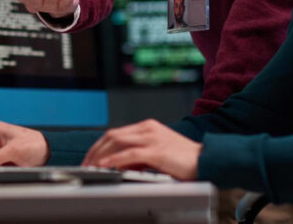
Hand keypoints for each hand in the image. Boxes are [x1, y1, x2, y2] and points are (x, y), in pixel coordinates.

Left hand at [81, 119, 201, 180]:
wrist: (206, 159)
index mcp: (148, 127)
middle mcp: (148, 128)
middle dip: (95, 150)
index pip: (116, 133)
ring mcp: (152, 138)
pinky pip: (129, 154)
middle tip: (85, 164)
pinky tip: (105, 166)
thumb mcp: (157, 153)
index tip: (90, 158)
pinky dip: (114, 160)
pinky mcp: (156, 150)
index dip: (100, 145)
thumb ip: (139, 155)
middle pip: (112, 135)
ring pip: (117, 142)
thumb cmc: (184, 160)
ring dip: (100, 155)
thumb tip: (119, 164)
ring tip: (91, 167)